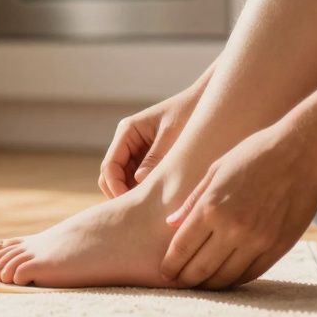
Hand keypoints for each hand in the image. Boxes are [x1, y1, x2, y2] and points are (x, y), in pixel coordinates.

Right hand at [98, 77, 207, 198]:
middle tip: (142, 212)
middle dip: (121, 195)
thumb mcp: (173, 136)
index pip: (109, 166)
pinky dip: (145, 192)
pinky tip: (161, 201)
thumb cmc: (189, 113)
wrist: (206, 104)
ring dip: (133, 195)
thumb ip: (156, 158)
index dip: (116, 188)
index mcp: (127, 131)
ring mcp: (137, 152)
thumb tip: (139, 182)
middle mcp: (127, 142)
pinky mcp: (149, 160)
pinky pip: (139, 181)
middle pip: (111, 177)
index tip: (133, 205)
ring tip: (153, 209)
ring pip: (124, 182)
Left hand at [159, 121, 316, 288]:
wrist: (303, 154)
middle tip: (176, 283)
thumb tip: (170, 224)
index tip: (164, 273)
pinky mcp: (278, 247)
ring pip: (225, 278)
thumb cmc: (254, 155)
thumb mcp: (216, 170)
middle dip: (184, 280)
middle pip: (200, 269)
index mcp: (212, 208)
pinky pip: (250, 274)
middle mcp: (233, 229)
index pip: (182, 248)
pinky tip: (225, 278)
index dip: (170, 266)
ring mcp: (257, 241)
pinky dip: (234, 280)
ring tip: (199, 284)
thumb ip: (193, 200)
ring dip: (208, 285)